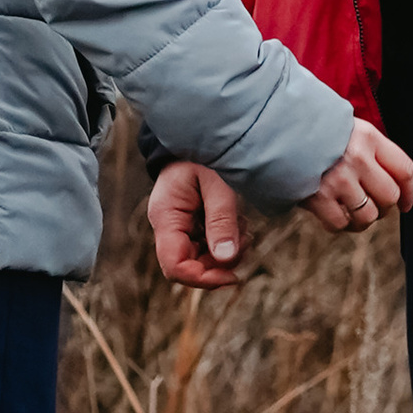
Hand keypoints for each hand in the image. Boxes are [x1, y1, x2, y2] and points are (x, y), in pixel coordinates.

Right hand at [150, 158, 245, 286]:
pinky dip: (226, 240)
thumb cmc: (205, 153)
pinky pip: (207, 244)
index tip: (232, 276)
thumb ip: (221, 219)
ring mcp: (178, 225)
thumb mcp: (218, 183)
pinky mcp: (191, 223)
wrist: (199, 133)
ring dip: (226, 252)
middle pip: (189, 266)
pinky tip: (238, 222)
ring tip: (244, 227)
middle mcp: (168, 225)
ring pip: (201, 258)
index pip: (174, 266)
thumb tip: (226, 259)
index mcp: (166, 216)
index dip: (202, 278)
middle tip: (245, 242)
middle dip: (220, 264)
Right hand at [302, 117, 412, 235]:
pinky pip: (340, 224)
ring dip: (362, 221)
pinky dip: (339, 225)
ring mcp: (338, 179)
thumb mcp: (345, 127)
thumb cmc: (310, 129)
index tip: (406, 204)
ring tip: (350, 213)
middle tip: (372, 207)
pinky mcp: (318, 196)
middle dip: (384, 208)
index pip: (404, 169)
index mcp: (368, 137)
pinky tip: (331, 215)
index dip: (410, 192)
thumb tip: (387, 179)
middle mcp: (358, 158)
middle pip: (389, 197)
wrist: (272, 127)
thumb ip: (367, 149)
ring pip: (367, 216)